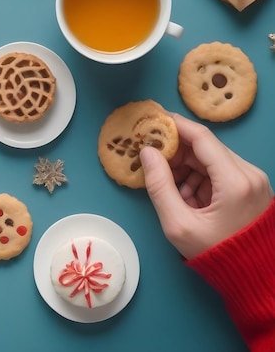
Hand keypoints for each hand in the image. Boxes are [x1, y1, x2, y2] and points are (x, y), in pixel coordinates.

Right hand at [139, 113, 272, 258]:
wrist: (253, 281)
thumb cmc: (214, 254)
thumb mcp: (179, 224)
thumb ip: (159, 185)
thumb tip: (147, 151)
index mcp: (235, 180)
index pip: (202, 137)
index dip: (175, 125)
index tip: (152, 120)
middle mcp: (249, 174)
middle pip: (206, 147)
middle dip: (176, 151)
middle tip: (152, 159)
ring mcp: (253, 180)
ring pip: (212, 158)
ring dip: (187, 167)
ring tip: (171, 190)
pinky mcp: (252, 188)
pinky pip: (220, 171)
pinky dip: (200, 178)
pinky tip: (187, 198)